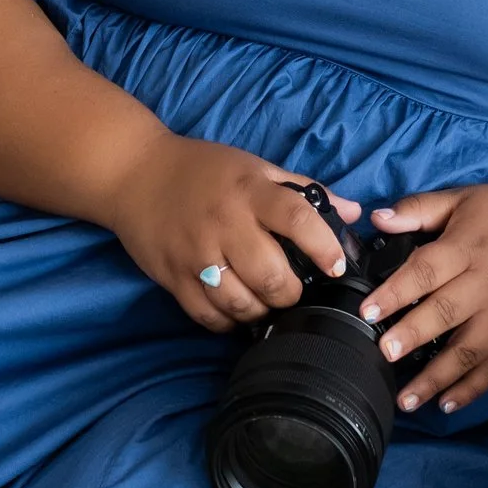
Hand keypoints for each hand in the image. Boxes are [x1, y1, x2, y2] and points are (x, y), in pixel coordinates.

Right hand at [106, 135, 359, 333]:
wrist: (134, 173)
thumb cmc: (203, 169)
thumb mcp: (255, 167)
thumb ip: (305, 190)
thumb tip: (353, 213)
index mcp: (249, 192)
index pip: (297, 219)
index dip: (324, 247)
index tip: (336, 265)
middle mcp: (224, 224)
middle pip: (271, 275)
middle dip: (290, 292)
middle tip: (292, 288)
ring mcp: (196, 255)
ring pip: (241, 304)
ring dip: (260, 310)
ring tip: (264, 301)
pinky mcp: (172, 278)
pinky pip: (208, 316)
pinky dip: (228, 321)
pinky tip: (235, 308)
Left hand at [359, 182, 487, 411]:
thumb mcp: (466, 198)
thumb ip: (419, 209)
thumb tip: (377, 219)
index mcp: (468, 249)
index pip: (425, 272)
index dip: (395, 293)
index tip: (368, 312)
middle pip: (444, 314)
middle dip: (412, 336)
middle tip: (384, 354)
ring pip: (468, 353)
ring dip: (436, 378)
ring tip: (406, 400)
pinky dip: (472, 389)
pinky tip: (447, 405)